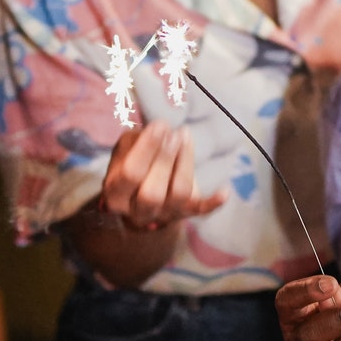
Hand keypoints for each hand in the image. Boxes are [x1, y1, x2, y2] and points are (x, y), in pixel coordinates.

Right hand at [98, 121, 226, 232]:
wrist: (141, 200)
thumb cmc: (133, 165)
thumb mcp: (125, 151)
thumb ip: (136, 141)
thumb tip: (161, 129)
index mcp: (116, 194)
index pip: (130, 174)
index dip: (147, 148)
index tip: (161, 124)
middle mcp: (138, 211)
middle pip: (152, 193)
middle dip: (165, 160)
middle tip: (175, 133)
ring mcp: (163, 215)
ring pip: (178, 195)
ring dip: (185, 164)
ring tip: (185, 137)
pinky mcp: (184, 214)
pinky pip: (200, 212)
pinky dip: (213, 202)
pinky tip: (224, 191)